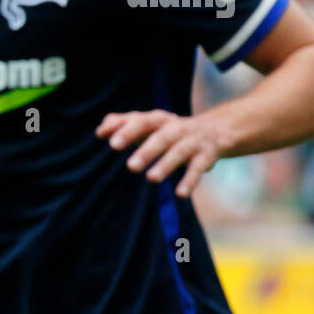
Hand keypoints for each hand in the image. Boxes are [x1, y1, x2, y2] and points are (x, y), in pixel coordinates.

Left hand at [97, 109, 232, 197]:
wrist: (213, 131)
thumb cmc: (166, 130)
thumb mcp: (146, 124)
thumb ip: (121, 124)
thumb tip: (100, 131)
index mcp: (157, 119)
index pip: (141, 121)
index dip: (126, 131)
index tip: (111, 143)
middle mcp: (175, 128)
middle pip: (161, 137)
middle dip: (147, 150)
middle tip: (131, 166)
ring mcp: (192, 142)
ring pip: (179, 152)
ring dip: (166, 165)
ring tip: (151, 178)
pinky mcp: (205, 157)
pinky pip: (198, 169)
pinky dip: (189, 181)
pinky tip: (180, 194)